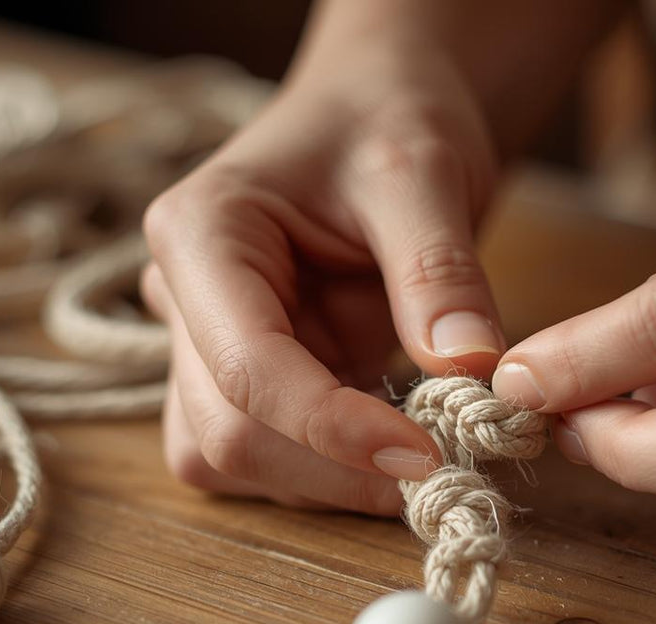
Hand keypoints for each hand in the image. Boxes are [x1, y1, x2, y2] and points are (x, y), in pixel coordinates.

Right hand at [143, 43, 503, 512]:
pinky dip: (333, 471)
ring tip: (424, 453)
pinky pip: (271, 456)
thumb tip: (470, 369)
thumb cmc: (388, 117)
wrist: (383, 110)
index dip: (331, 428)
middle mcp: (185, 299)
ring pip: (234, 460)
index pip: (247, 366)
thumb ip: (438, 270)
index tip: (425, 455)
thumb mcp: (425, 172)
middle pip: (226, 432)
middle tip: (442, 471)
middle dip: (331, 469)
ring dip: (328, 481)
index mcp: (200, 234)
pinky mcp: (250, 380)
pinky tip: (399, 442)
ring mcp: (209, 347)